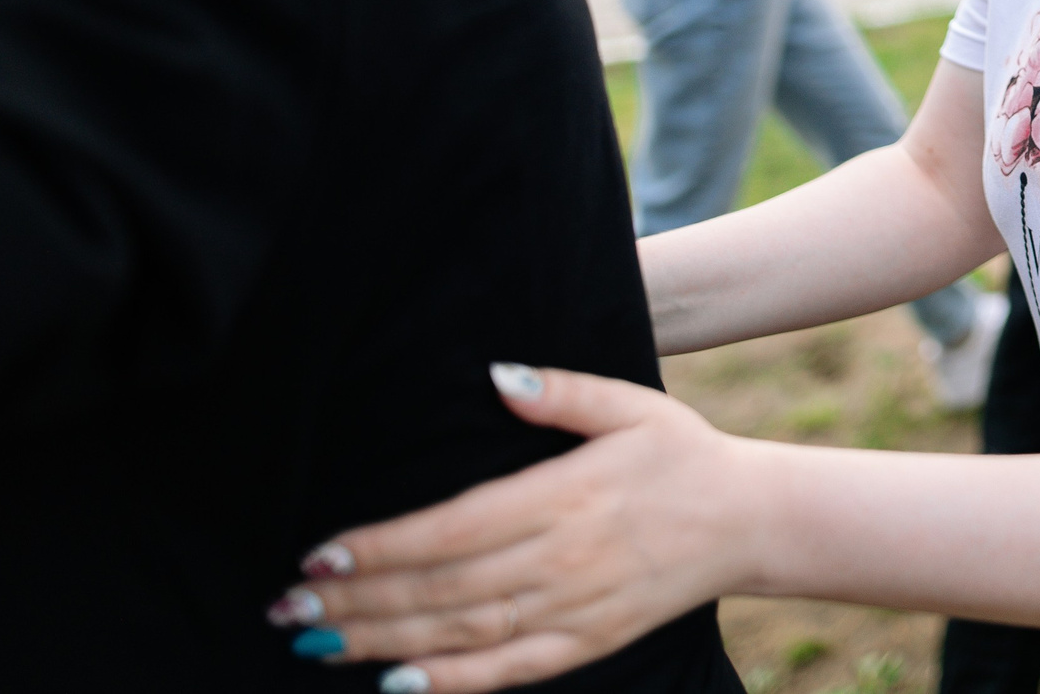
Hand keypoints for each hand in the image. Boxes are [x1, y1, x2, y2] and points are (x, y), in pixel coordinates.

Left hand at [268, 367, 755, 692]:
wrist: (751, 519)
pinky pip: (510, 669)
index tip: (320, 552)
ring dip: (381, 640)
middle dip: (356, 599)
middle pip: (442, 588)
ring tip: (314, 642)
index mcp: (566, 495)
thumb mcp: (631, 404)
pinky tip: (397, 683)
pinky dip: (452, 682)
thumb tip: (497, 377)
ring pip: (462, 633)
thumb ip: (561, 394)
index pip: (453, 528)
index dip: (382, 546)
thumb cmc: (683, 453)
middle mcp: (564, 557)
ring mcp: (576, 606)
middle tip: (287, 605)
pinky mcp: (589, 641)